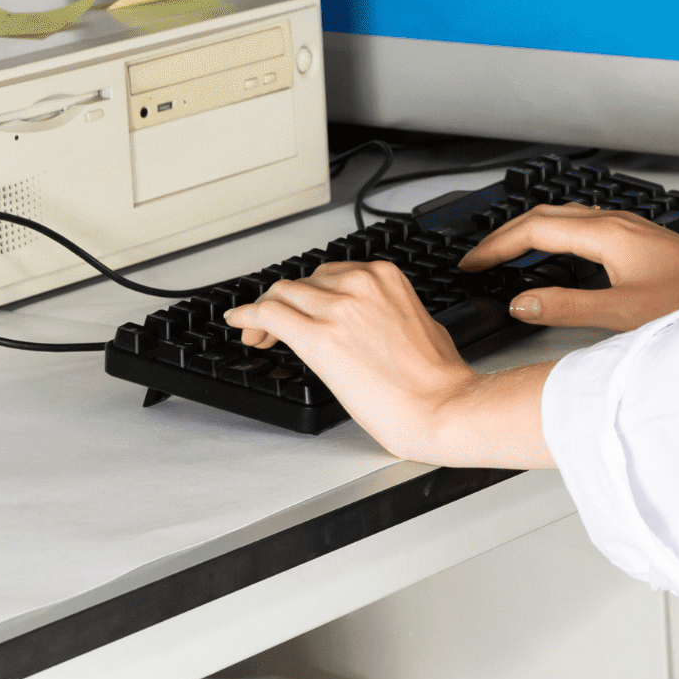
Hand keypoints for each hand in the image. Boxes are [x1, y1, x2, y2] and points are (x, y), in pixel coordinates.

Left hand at [223, 259, 546, 466]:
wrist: (438, 404)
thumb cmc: (437, 376)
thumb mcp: (418, 323)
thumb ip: (389, 311)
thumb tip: (371, 322)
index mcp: (386, 278)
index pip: (330, 273)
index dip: (309, 293)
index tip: (301, 308)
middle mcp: (360, 284)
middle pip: (302, 282)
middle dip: (286, 302)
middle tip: (275, 326)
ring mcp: (337, 308)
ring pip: (280, 293)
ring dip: (264, 311)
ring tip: (258, 334)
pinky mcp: (317, 337)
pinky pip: (267, 314)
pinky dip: (247, 316)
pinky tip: (240, 325)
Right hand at [458, 203, 678, 331]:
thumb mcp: (624, 313)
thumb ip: (569, 308)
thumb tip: (524, 303)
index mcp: (610, 234)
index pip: (537, 227)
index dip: (498, 243)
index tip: (471, 260)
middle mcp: (621, 224)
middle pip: (550, 214)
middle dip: (509, 232)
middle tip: (480, 256)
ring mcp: (634, 230)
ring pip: (571, 217)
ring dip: (535, 231)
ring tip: (509, 253)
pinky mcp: (645, 242)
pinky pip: (589, 227)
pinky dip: (561, 236)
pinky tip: (562, 256)